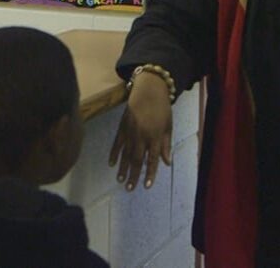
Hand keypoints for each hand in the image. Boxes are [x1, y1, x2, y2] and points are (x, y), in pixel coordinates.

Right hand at [108, 71, 172, 190]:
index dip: (150, 173)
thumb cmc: (162, 109)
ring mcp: (130, 132)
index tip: (147, 186)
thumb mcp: (168, 126)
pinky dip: (114, 154)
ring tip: (120, 181)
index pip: (152, 159)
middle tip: (130, 189)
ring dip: (123, 168)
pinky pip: (117, 143)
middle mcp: (142, 136)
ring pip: (126, 154)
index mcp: (155, 137)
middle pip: (137, 160)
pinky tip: (111, 164)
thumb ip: (166, 145)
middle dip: (134, 175)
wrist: (149, 90)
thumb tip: (167, 163)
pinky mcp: (122, 127)